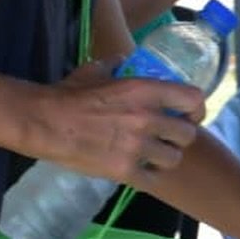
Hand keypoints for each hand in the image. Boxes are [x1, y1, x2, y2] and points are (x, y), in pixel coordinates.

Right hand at [36, 62, 205, 183]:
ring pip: (174, 158)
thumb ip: (116, 65)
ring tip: (155, 155)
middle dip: (181, 137)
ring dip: (167, 158)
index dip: (196, 109)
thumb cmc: (67, 95)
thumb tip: (124, 60)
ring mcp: (136, 146)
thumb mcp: (95, 71)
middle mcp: (146, 118)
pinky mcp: (124, 170)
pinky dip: (150, 176)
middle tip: (169, 138)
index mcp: (144, 91)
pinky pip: (154, 178)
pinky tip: (141, 171)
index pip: (194, 99)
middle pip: (188, 134)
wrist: (42, 123)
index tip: (189, 115)